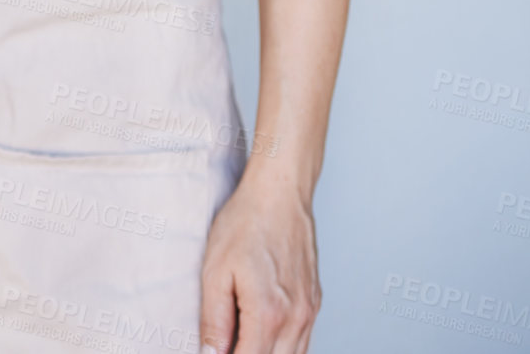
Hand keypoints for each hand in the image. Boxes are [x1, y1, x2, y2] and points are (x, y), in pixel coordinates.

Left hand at [199, 172, 320, 353]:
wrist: (280, 192)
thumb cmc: (247, 221)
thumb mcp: (215, 270)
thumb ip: (214, 319)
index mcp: (268, 314)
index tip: (214, 353)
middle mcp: (295, 318)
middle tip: (225, 344)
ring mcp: (309, 311)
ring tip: (242, 337)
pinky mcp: (315, 302)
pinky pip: (303, 341)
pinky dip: (284, 347)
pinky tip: (264, 333)